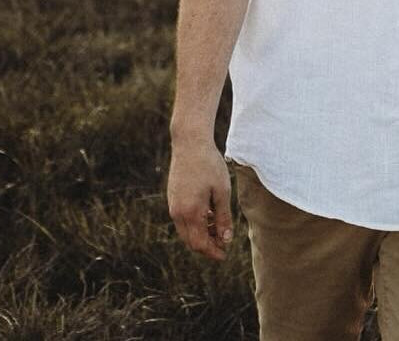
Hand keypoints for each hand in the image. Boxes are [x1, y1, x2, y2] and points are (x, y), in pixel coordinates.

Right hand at [168, 136, 234, 261]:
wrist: (190, 143)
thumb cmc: (209, 165)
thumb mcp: (222, 191)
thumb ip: (223, 217)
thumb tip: (226, 239)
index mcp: (191, 213)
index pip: (200, 244)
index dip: (212, 252)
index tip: (224, 255)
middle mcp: (178, 213)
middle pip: (191, 241)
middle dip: (207, 246)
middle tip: (223, 243)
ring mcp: (173, 206)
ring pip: (186, 231)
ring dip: (201, 234)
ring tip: (218, 226)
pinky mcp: (172, 198)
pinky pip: (182, 220)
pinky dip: (195, 223)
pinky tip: (208, 214)